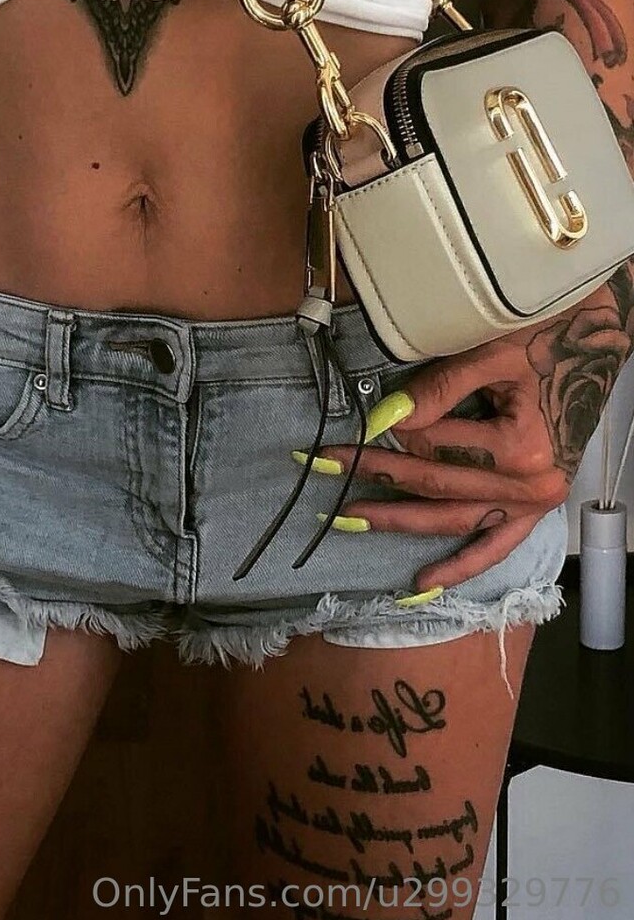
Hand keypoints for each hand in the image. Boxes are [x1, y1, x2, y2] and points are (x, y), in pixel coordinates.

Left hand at [317, 291, 631, 592]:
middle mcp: (530, 486)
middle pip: (436, 486)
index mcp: (520, 448)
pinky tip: (421, 584)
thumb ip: (438, 389)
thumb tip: (384, 418)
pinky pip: (495, 546)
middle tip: (322, 466)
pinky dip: (460, 567)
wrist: (598, 341)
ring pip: (455, 522)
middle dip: (376, 476)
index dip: (391, 432)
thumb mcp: (491, 353)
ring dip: (401, 522)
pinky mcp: (537, 507)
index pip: (433, 446)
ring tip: (348, 519)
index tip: (355, 423)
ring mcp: (535, 502)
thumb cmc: (547, 336)